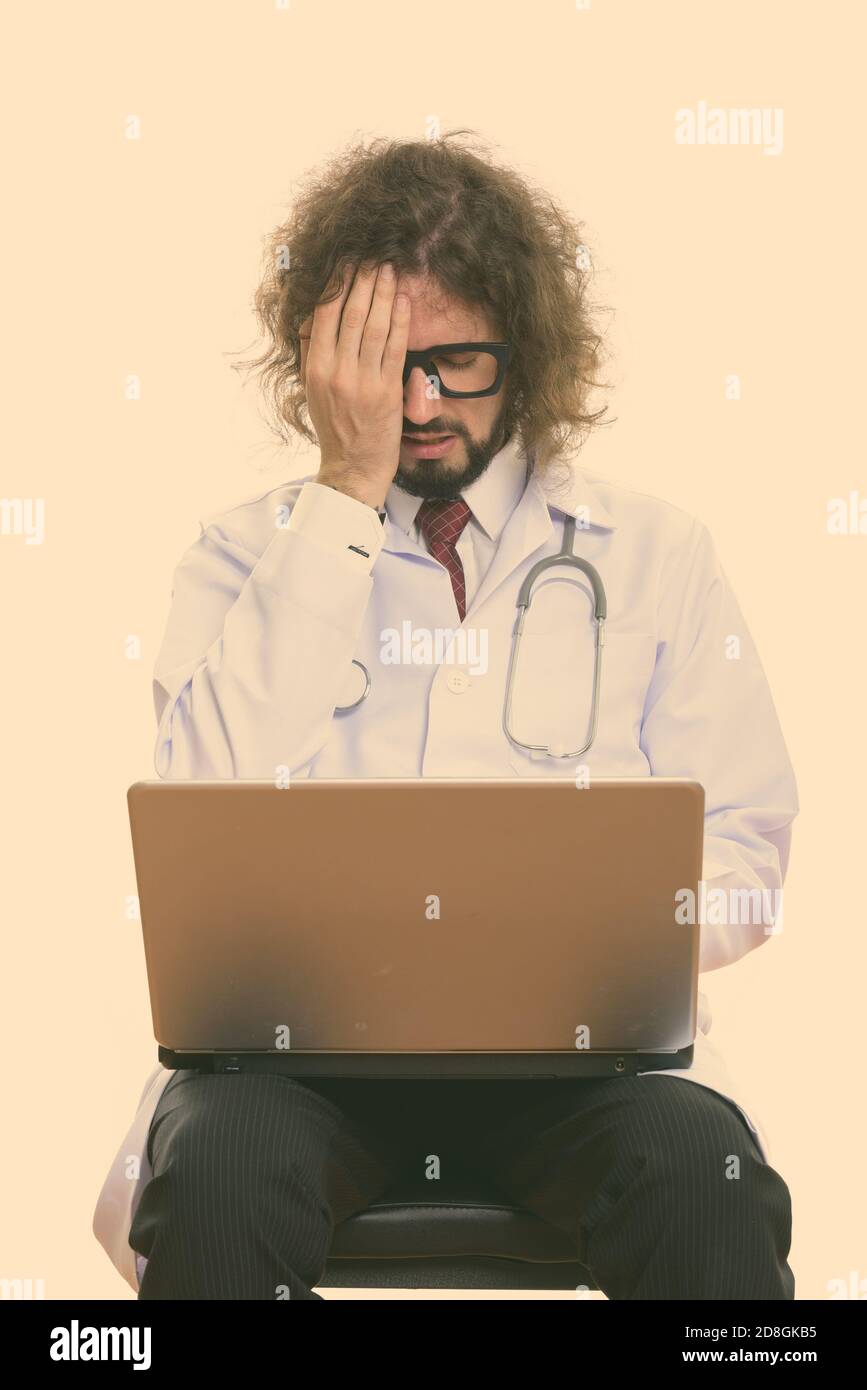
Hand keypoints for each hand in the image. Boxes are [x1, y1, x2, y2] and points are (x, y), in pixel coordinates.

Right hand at [299, 260, 409, 508]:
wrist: (352, 467)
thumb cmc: (335, 427)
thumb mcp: (313, 390)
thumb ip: (313, 353)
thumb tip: (314, 317)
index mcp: (316, 368)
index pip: (325, 315)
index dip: (336, 284)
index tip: (346, 261)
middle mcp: (337, 371)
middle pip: (351, 314)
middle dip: (363, 281)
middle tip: (373, 256)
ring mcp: (363, 381)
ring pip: (373, 326)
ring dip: (383, 293)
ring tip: (389, 269)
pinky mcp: (387, 391)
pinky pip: (394, 348)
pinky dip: (400, 321)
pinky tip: (403, 300)